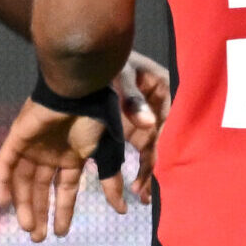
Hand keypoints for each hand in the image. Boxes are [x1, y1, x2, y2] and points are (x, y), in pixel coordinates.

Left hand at [0, 95, 114, 239]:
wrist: (80, 92)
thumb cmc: (97, 118)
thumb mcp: (107, 154)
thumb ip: (111, 180)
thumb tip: (123, 209)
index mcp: (72, 158)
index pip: (65, 190)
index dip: (63, 210)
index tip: (61, 233)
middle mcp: (52, 156)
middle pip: (41, 190)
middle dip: (40, 214)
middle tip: (38, 238)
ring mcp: (33, 148)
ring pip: (24, 182)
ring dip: (24, 205)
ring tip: (28, 227)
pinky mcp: (18, 138)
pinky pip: (5, 164)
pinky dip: (3, 182)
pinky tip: (5, 202)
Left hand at [110, 51, 170, 205]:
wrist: (77, 51)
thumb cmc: (103, 59)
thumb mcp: (119, 76)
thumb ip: (133, 99)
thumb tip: (150, 125)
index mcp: (162, 88)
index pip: (167, 122)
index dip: (162, 147)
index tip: (156, 171)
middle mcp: (157, 103)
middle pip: (160, 138)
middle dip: (154, 166)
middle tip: (147, 192)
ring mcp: (143, 113)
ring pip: (149, 145)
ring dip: (145, 169)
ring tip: (142, 194)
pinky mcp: (128, 121)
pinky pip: (135, 145)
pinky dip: (133, 163)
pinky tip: (129, 184)